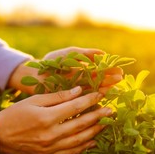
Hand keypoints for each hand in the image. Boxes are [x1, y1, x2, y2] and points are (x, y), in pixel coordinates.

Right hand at [0, 86, 112, 153]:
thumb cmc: (15, 114)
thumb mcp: (34, 100)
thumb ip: (57, 97)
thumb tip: (78, 92)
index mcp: (46, 118)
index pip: (75, 107)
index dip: (90, 100)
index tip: (101, 94)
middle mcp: (51, 134)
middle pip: (81, 124)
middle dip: (98, 116)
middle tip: (111, 110)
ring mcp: (51, 147)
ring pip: (80, 140)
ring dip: (95, 131)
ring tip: (106, 124)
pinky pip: (71, 152)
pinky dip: (84, 147)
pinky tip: (93, 141)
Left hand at [7, 47, 122, 94]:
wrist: (34, 74)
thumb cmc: (51, 62)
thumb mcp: (69, 54)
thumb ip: (85, 53)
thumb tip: (103, 52)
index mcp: (84, 71)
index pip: (100, 71)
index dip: (110, 71)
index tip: (120, 71)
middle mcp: (82, 83)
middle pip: (100, 82)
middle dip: (110, 80)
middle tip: (120, 79)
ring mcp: (77, 92)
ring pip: (93, 91)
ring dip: (104, 90)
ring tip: (112, 88)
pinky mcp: (70, 100)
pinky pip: (83, 100)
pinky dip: (92, 99)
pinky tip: (99, 98)